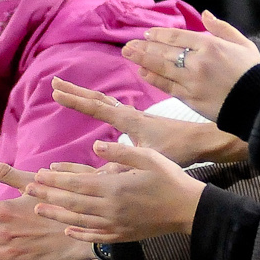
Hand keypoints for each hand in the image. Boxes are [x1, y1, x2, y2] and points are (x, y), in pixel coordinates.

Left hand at [27, 143, 205, 242]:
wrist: (190, 210)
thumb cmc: (170, 179)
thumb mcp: (148, 157)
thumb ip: (120, 152)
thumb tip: (97, 145)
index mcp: (114, 188)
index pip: (76, 184)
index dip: (55, 181)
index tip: (38, 175)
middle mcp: (110, 209)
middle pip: (71, 202)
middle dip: (48, 196)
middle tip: (28, 191)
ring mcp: (115, 225)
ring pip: (78, 221)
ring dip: (56, 215)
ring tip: (38, 209)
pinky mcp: (122, 236)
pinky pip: (95, 236)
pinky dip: (78, 233)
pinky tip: (67, 229)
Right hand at [52, 77, 247, 165]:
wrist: (205, 141)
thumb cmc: (180, 150)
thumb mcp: (149, 160)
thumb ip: (122, 167)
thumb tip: (96, 177)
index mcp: (130, 121)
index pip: (97, 107)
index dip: (75, 99)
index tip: (56, 91)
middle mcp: (131, 115)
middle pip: (98, 99)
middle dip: (75, 91)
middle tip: (55, 81)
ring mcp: (138, 117)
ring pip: (107, 101)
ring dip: (87, 95)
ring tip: (70, 90)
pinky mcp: (144, 122)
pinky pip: (117, 107)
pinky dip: (102, 103)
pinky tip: (101, 106)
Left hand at [120, 10, 259, 119]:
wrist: (257, 103)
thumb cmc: (252, 72)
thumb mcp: (242, 43)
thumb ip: (222, 28)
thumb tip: (205, 13)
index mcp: (210, 45)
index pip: (177, 37)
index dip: (159, 35)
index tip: (147, 34)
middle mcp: (198, 62)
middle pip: (165, 52)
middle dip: (144, 47)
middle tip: (128, 45)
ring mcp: (192, 81)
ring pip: (162, 68)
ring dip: (143, 61)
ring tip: (128, 55)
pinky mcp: (190, 98)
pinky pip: (167, 86)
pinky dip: (153, 79)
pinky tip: (143, 73)